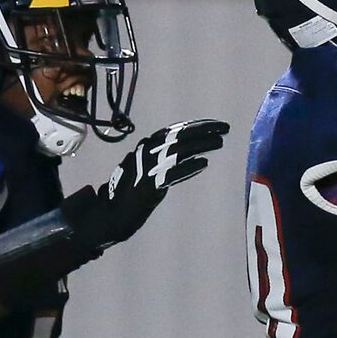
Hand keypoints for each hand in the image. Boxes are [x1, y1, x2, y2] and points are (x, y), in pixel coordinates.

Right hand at [62, 118, 225, 252]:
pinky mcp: (147, 186)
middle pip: (179, 136)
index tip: (217, 124)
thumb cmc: (131, 191)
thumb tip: (191, 151)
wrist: (111, 213)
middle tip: (225, 128)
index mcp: (147, 146)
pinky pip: (171, 174)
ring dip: (200, 144)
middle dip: (204, 130)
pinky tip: (204, 163)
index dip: (198, 125)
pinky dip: (188, 167)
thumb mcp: (151, 168)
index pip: (175, 130)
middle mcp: (146, 152)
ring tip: (220, 142)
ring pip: (177, 150)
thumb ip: (167, 159)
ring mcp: (146, 168)